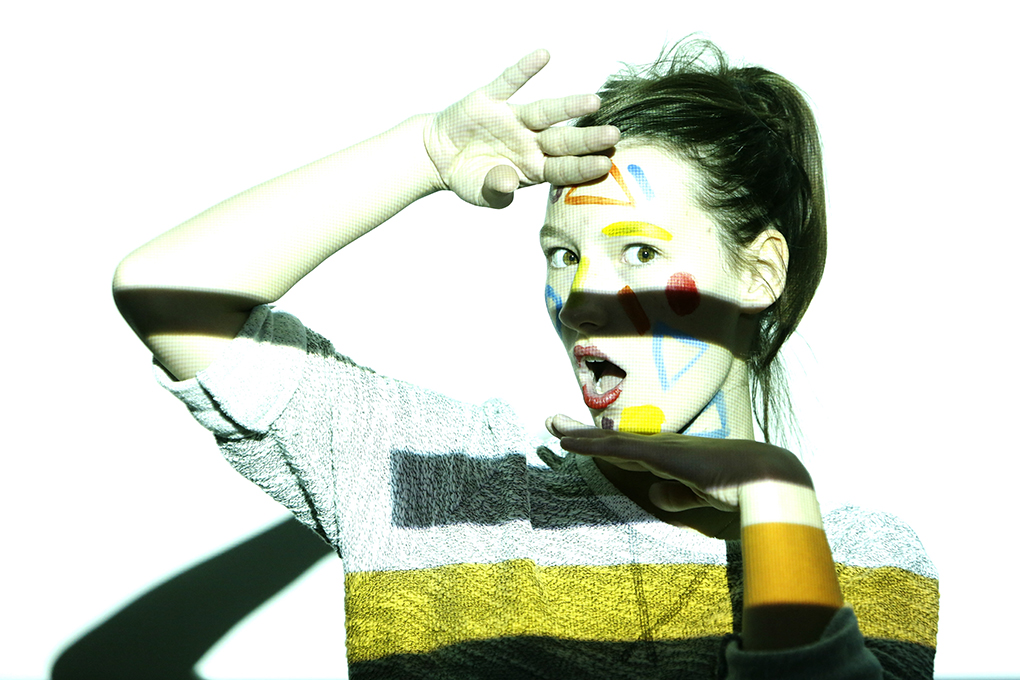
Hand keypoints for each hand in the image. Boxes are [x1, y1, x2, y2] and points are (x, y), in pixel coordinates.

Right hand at [424, 50, 619, 208]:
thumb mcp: (481, 191)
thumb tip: (508, 182)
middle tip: (613, 134)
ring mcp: (513, 120)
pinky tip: (544, 55)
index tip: (604, 164)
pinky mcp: (491, 99)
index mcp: (533, 168)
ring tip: (594, 100)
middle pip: (563, 139)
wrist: (439, 156)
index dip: (582, 166)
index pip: (563, 168)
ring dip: (568, 105)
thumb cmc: (469, 176)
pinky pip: (510, 81)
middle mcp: (530, 142)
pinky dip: (525, 69)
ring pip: (545, 111)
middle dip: (587, 138)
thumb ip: (496, 190)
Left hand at [546, 415, 812, 513]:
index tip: (581, 440)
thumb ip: (678, 494)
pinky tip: (571, 442)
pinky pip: (620, 449)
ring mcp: (662, 448)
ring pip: (612, 440)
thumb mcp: (701, 495)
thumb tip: (654, 494)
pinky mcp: (662, 454)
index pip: (631, 451)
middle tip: (554, 422)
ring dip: (580, 433)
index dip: (604, 445)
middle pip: (614, 439)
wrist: (766, 480)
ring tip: (552, 425)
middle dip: (584, 432)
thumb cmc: (741, 488)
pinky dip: (593, 444)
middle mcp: (664, 447)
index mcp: (673, 457)